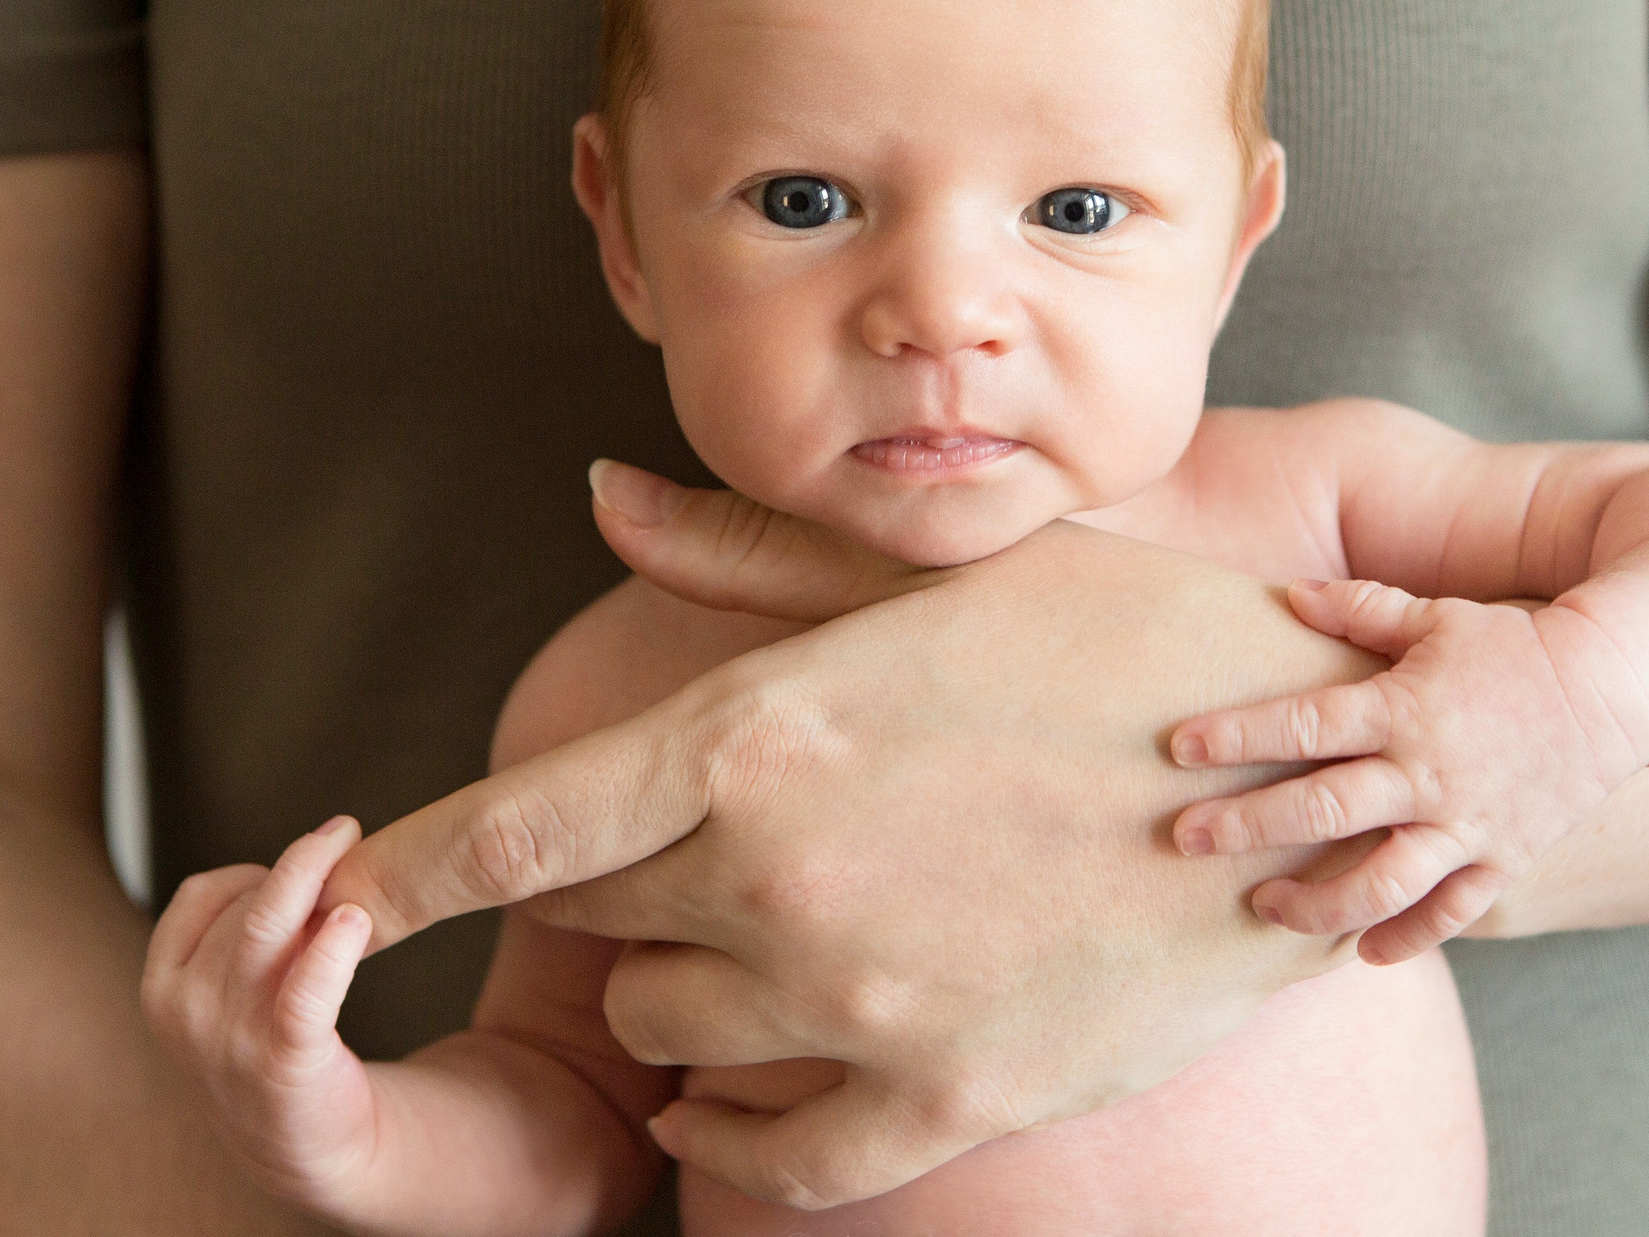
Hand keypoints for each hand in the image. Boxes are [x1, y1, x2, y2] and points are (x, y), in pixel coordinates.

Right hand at [143, 819, 387, 1220]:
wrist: (305, 1145)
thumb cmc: (270, 1045)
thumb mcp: (227, 988)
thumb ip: (241, 929)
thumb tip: (296, 855)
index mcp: (164, 986)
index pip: (201, 895)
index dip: (254, 867)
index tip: (303, 858)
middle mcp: (185, 1012)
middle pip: (243, 909)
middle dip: (298, 866)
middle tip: (344, 831)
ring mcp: (229, 1040)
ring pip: (267, 930)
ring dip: (312, 877)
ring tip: (354, 845)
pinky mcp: (286, 1063)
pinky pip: (305, 993)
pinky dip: (330, 950)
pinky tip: (356, 919)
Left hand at [318, 463, 1379, 1210]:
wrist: (1327, 773)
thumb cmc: (1137, 641)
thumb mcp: (943, 575)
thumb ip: (747, 560)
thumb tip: (598, 491)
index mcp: (765, 732)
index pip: (513, 827)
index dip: (402, 865)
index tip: (320, 882)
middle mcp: (781, 879)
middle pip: (598, 915)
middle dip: (619, 876)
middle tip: (708, 829)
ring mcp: (861, 1004)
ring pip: (671, 1028)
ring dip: (687, 982)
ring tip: (770, 921)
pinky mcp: (944, 1100)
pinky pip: (765, 1157)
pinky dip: (727, 1132)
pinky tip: (733, 1092)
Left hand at [1168, 579, 1648, 964]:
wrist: (1621, 685)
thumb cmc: (1516, 645)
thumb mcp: (1437, 617)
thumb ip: (1361, 609)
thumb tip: (1288, 594)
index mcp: (1403, 707)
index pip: (1303, 723)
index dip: (1237, 735)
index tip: (1179, 748)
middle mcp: (1428, 772)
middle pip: (1323, 808)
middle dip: (1246, 827)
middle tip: (1184, 839)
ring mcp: (1468, 824)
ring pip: (1380, 882)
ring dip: (1314, 903)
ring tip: (1261, 907)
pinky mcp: (1505, 859)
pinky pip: (1450, 914)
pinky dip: (1405, 939)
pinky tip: (1360, 953)